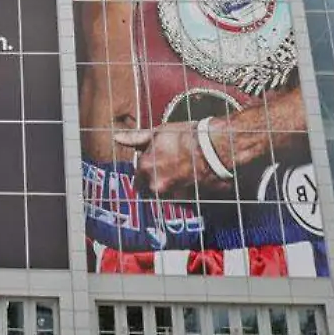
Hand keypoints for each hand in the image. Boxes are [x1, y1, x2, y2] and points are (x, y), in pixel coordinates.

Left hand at [113, 122, 232, 198]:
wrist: (216, 147)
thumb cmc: (186, 136)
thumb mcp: (157, 133)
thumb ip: (135, 139)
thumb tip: (117, 138)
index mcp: (145, 169)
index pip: (138, 178)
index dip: (146, 171)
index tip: (156, 164)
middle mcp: (156, 186)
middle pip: (150, 189)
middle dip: (157, 181)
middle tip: (170, 168)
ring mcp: (173, 195)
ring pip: (166, 194)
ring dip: (171, 186)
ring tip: (184, 171)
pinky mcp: (190, 201)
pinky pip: (182, 199)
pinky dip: (185, 191)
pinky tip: (192, 178)